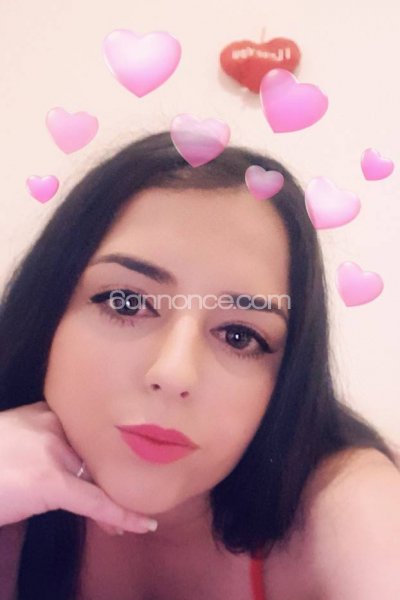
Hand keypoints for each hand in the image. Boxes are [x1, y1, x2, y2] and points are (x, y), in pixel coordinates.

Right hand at [0, 401, 156, 534]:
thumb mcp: (14, 442)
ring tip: (131, 522)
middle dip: (110, 483)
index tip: (122, 468)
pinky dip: (120, 514)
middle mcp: (52, 426)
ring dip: (114, 503)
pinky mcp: (50, 481)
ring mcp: (52, 452)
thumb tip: (71, 468)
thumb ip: (43, 444)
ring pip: (97, 479)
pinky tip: (142, 524)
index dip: (106, 458)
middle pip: (95, 458)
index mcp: (44, 413)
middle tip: (128, 505)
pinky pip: (95, 501)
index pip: (87, 435)